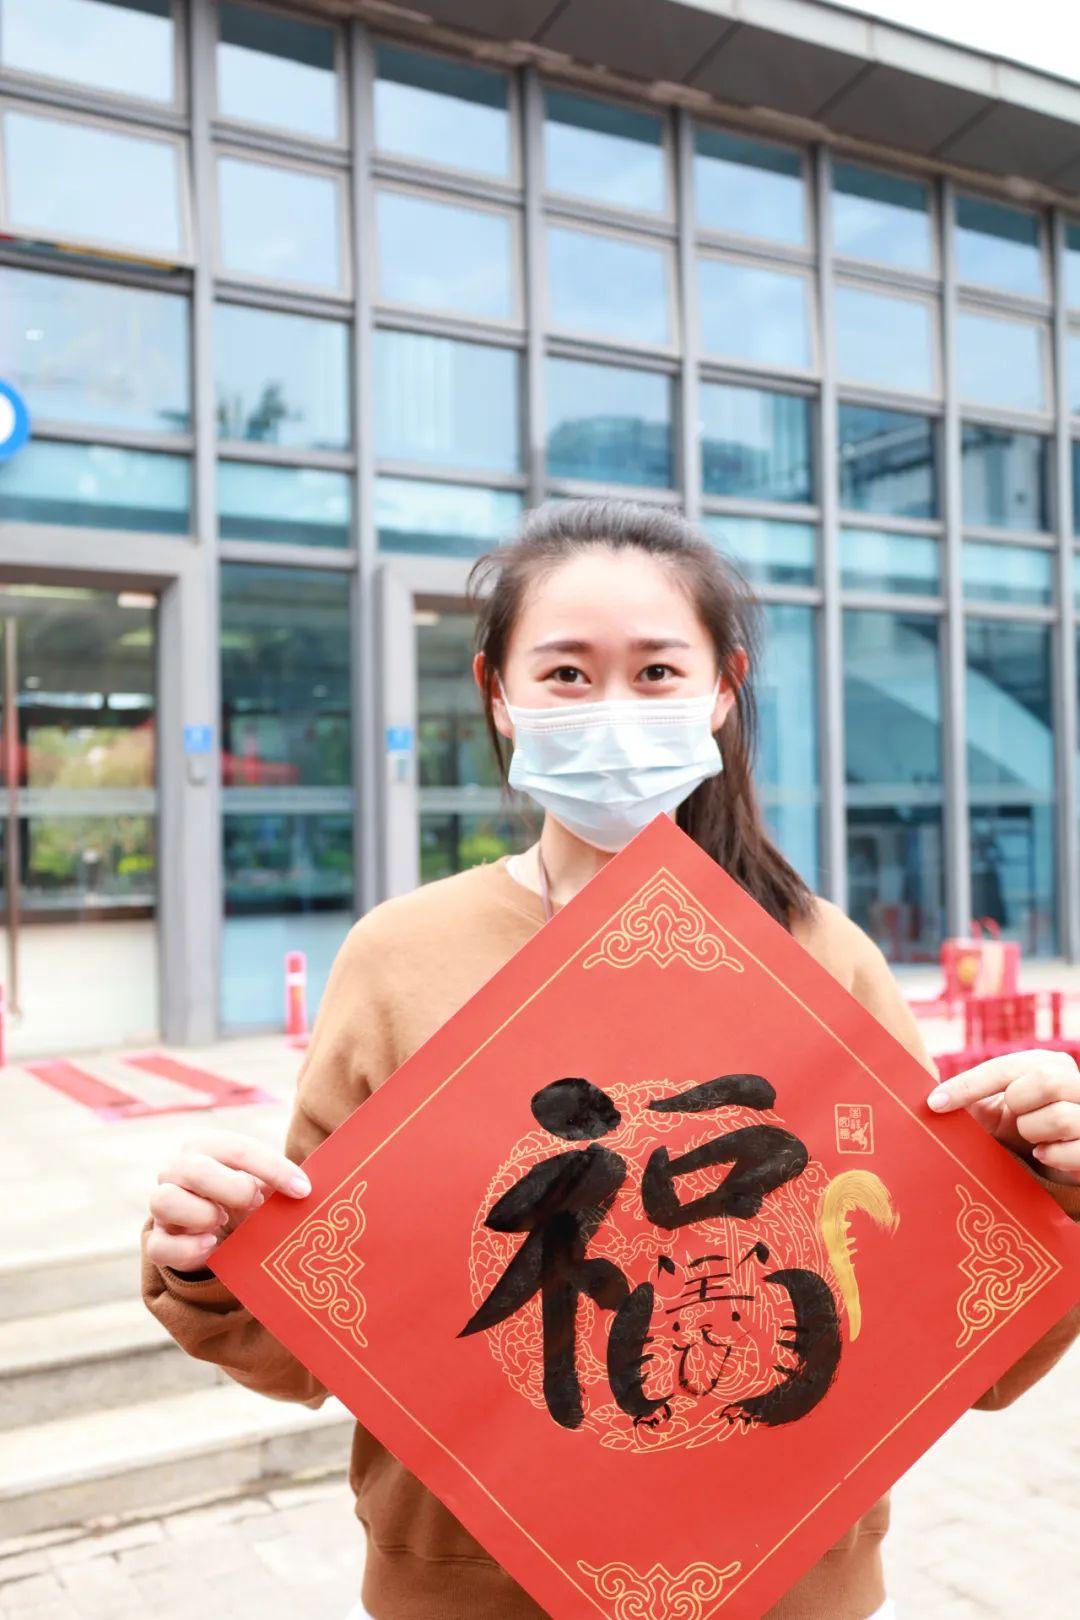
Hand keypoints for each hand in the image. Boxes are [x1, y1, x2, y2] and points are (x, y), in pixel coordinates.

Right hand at [146, 1129, 311, 1272]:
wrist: (213, 1230)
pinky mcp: (157, 1241)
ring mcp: (162, 1204)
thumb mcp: (261, 1184)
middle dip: (234, 1188)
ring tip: (224, 1221)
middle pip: (195, 1169)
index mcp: (206, 1147)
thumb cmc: (242, 1197)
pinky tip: (211, 1246)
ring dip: (202, 1214)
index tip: (303, 1190)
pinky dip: (188, 1249)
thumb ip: (278, 1182)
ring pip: (164, 1201)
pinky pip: (160, 1246)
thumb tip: (307, 1190)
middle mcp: (177, 1170)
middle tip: (256, 1205)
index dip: (273, 1168)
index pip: (237, 1148)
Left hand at [927, 1050, 1079, 1184]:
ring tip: (1032, 1140)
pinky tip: (1044, 1155)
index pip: (1004, 1068)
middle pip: (1046, 1081)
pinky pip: (1077, 1151)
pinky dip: (1053, 1156)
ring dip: (1034, 1134)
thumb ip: (969, 1099)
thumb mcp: (993, 1111)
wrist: (1055, 1167)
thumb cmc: (1018, 1134)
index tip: (934, 1103)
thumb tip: (928, 1098)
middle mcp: (1076, 1081)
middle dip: (1019, 1106)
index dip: (967, 1085)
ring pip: (1061, 1117)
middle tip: (1015, 1121)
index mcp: (1047, 1063)